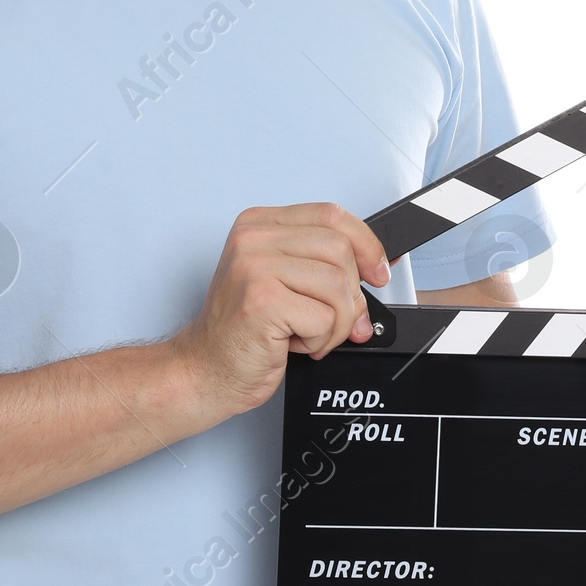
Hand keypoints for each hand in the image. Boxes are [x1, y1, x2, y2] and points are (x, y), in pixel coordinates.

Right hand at [172, 202, 390, 417]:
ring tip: (309, 333)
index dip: (366, 244)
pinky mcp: (262, 301)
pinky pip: (325, 318)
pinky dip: (321, 340)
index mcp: (259, 224)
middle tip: (335, 320)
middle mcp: (253, 239)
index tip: (377, 271)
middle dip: (350, 295)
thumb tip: (379, 266)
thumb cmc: (244, 330)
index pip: (331, 215)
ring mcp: (254, 267)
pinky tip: (294, 343)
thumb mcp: (285, 282)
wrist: (207, 370)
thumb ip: (325, 265)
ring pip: (338, 286)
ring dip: (336, 324)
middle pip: (340, 251)